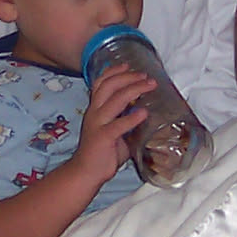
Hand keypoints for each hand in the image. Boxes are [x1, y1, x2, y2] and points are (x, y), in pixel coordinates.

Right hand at [70, 64, 153, 188]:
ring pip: (115, 99)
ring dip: (134, 89)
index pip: (100, 83)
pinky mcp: (103, 137)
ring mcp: (97, 124)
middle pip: (109, 85)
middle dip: (128, 77)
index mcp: (95, 109)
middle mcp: (94, 112)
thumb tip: (145, 112)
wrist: (86, 172)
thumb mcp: (114, 130)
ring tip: (149, 86)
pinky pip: (118, 125)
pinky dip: (132, 118)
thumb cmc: (102, 152)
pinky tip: (144, 113)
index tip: (128, 65)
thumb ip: (126, 120)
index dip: (114, 71)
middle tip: (145, 75)